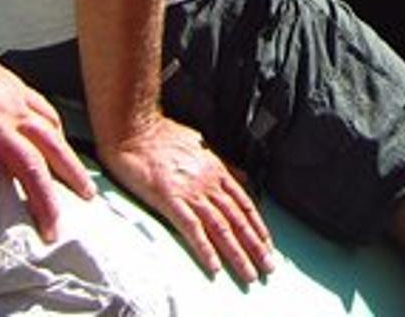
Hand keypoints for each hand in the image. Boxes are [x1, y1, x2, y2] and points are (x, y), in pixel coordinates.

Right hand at [0, 27, 94, 259]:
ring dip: (43, 202)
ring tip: (51, 231)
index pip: (45, 118)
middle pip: (51, 146)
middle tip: (86, 198)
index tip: (65, 157)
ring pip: (30, 168)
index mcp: (10, 89)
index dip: (58, 140)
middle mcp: (9, 108)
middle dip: (72, 174)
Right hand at [102, 116, 274, 283]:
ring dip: (237, 254)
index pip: (245, 204)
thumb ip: (222, 165)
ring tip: (249, 274)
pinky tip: (214, 267)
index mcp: (217, 171)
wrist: (136, 130)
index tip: (267, 245)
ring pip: (221, 228)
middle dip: (255, 246)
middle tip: (268, 268)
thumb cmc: (165, 137)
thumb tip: (243, 177)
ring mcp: (190, 192)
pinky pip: (191, 229)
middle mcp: (209, 183)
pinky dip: (205, 249)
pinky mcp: (169, 200)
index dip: (258, 227)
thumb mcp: (202, 146)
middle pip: (238, 220)